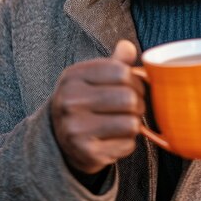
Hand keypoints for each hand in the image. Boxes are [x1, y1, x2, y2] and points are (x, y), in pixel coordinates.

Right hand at [50, 39, 145, 174]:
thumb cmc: (85, 102)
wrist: (60, 141)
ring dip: (135, 123)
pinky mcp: (86, 153)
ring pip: (131, 123)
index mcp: (73, 77)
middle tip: (134, 106)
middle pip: (129, 98)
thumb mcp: (93, 78)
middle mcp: (70, 101)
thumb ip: (114, 62)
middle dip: (139, 103)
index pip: (121, 72)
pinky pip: (127, 145)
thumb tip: (128, 47)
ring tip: (125, 121)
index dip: (136, 80)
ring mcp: (76, 129)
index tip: (134, 86)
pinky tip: (115, 139)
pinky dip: (128, 142)